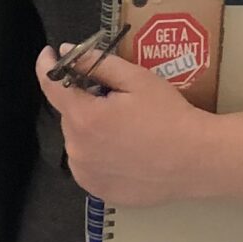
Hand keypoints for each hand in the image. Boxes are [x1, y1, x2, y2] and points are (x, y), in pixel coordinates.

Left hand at [36, 45, 210, 205]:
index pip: (50, 86)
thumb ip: (97, 63)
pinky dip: (97, 153)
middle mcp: (77, 149)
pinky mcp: (98, 191)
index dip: (46, 66)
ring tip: (125, 128)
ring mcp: (86, 174)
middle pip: (70, 114)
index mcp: (84, 118)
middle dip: (85, 101)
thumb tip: (67, 51)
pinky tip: (124, 150)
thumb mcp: (137, 80)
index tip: (48, 54)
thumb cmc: (170, 116)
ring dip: (91, 128)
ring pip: (78, 140)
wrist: (196, 160)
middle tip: (116, 99)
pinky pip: (87, 164)